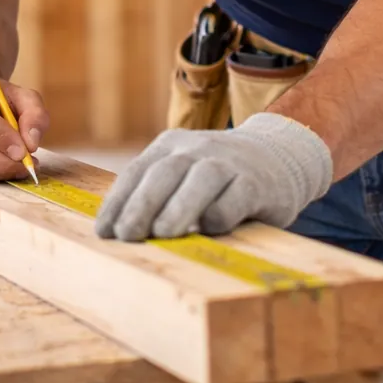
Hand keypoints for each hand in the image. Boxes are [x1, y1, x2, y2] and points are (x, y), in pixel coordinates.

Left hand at [94, 114, 332, 240]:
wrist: (277, 156)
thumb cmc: (217, 178)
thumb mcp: (183, 174)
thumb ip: (158, 195)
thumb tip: (119, 235)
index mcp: (171, 147)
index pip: (137, 171)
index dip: (118, 202)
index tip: (104, 232)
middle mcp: (198, 149)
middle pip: (165, 172)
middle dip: (142, 204)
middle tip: (127, 235)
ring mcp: (229, 162)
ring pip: (201, 179)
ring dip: (179, 207)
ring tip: (163, 234)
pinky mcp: (256, 182)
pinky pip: (236, 197)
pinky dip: (221, 214)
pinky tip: (210, 230)